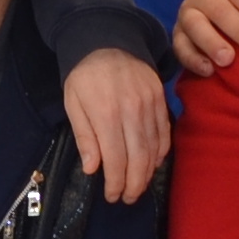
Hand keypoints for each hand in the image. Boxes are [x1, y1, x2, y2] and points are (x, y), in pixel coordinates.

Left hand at [59, 49, 169, 207]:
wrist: (107, 40)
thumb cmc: (84, 75)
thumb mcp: (73, 103)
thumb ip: (84, 136)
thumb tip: (93, 169)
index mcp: (106, 113)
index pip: (116, 159)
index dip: (115, 183)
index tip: (112, 196)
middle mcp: (132, 111)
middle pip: (139, 158)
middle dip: (133, 184)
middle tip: (127, 198)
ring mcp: (150, 104)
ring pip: (154, 149)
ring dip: (147, 173)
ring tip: (138, 186)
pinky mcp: (161, 99)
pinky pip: (165, 133)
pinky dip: (161, 153)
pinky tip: (152, 164)